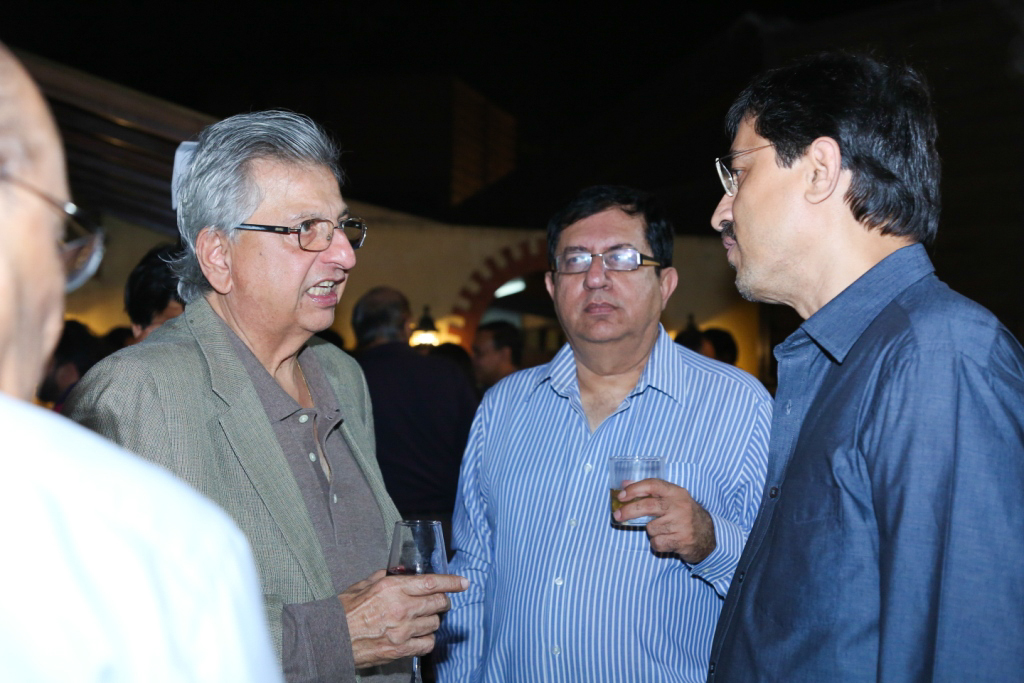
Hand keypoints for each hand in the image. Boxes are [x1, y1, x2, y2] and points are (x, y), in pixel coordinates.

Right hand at [339, 569, 468, 668]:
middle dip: (444, 601)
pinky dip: (427, 639)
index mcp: (392, 588)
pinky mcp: (400, 650)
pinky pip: (427, 644)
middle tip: (441, 602)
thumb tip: (396, 571)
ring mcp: (403, 631)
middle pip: (438, 604)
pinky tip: (419, 636)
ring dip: (432, 620)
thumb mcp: (362, 585)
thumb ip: (383, 577)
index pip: (431, 583)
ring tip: (423, 619)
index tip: (463, 582)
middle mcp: (402, 608)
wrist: (331, 638)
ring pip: (434, 624)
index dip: (451, 582)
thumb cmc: (344, 611)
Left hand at [613, 479, 715, 563]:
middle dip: (629, 511)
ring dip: (652, 531)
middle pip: (648, 506)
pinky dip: (657, 544)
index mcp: (676, 492)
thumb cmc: (683, 515)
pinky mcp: (682, 540)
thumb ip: (650, 492)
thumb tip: (624, 484)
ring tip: (664, 530)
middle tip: (617, 516)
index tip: (621, 495)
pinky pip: (657, 543)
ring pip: (651, 528)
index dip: (635, 489)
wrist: (707, 536)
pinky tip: (667, 540)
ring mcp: (682, 524)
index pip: (653, 484)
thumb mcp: (671, 499)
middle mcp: (680, 506)